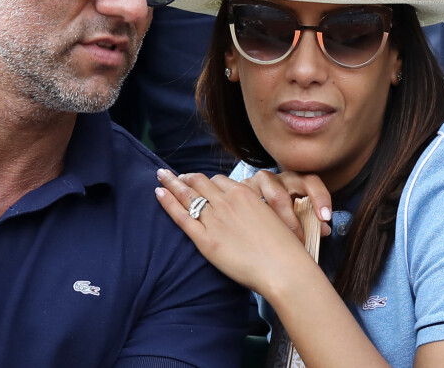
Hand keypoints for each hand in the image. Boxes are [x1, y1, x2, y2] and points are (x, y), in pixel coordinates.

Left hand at [155, 168, 321, 294]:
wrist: (283, 268)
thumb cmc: (284, 247)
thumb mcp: (272, 216)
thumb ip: (255, 208)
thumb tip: (248, 211)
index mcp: (243, 193)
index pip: (218, 180)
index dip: (204, 181)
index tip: (197, 181)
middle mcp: (226, 201)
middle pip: (199, 182)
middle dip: (184, 177)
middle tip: (173, 175)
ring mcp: (214, 219)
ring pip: (187, 194)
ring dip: (172, 182)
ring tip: (160, 175)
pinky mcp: (205, 240)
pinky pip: (181, 215)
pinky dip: (167, 202)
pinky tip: (158, 192)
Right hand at [240, 169, 331, 241]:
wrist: (259, 201)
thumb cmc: (286, 211)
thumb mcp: (299, 211)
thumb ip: (312, 220)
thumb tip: (323, 231)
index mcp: (293, 180)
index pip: (310, 182)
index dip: (319, 198)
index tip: (325, 218)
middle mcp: (273, 179)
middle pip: (279, 196)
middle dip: (288, 222)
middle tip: (297, 242)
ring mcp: (252, 184)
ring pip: (258, 203)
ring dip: (268, 224)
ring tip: (274, 241)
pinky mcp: (238, 193)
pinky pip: (243, 206)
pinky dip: (252, 222)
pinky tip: (255, 237)